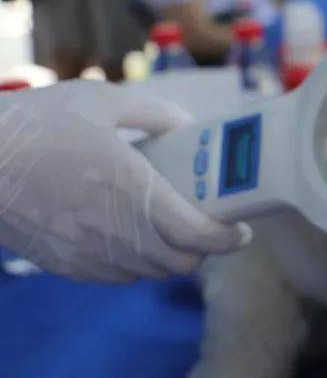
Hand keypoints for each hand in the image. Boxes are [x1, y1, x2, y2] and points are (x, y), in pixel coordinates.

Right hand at [0, 81, 250, 281]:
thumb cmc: (34, 126)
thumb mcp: (101, 101)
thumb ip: (153, 113)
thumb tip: (187, 124)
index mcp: (131, 190)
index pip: (196, 234)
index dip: (227, 238)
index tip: (241, 230)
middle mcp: (114, 231)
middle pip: (180, 262)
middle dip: (205, 249)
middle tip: (213, 226)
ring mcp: (87, 253)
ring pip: (149, 273)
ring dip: (172, 257)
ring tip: (178, 229)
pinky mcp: (64, 264)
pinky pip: (117, 276)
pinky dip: (138, 264)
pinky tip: (136, 236)